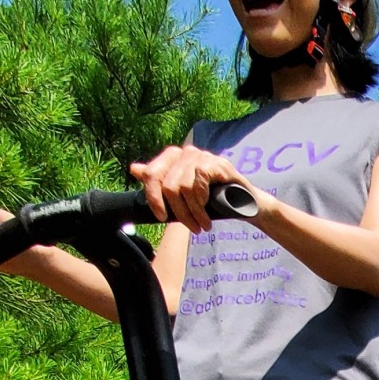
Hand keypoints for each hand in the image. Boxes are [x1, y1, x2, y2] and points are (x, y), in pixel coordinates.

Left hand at [129, 141, 249, 233]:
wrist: (245, 202)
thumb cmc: (212, 199)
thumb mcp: (182, 194)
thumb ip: (159, 181)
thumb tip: (134, 169)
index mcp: (172, 157)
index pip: (151, 175)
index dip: (153, 198)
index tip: (162, 217)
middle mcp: (185, 152)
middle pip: (167, 185)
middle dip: (179, 212)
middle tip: (191, 227)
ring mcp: (201, 156)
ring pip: (183, 188)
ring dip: (194, 212)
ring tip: (203, 224)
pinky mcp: (215, 163)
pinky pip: (198, 183)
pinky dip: (202, 199)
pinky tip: (210, 207)